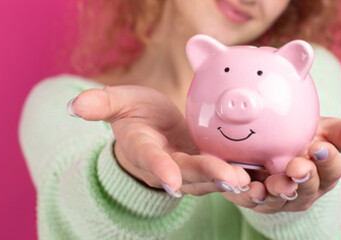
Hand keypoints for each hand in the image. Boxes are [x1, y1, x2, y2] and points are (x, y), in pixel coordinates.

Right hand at [68, 85, 250, 196]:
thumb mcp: (118, 103)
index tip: (170, 179)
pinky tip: (266, 175)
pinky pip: (228, 175)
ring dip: (230, 182)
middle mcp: (168, 167)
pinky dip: (246, 177)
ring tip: (250, 181)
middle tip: (229, 177)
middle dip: (208, 177)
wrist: (153, 132)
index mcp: (144, 150)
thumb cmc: (135, 115)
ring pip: (211, 180)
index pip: (152, 160)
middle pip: (189, 174)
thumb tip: (74, 105)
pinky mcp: (210, 169)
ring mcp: (190, 171)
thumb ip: (101, 104)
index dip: (161, 169)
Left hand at [220, 117, 340, 212]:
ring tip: (272, 182)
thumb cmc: (303, 138)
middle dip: (303, 179)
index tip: (322, 146)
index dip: (327, 160)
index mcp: (325, 174)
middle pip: (306, 189)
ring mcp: (278, 198)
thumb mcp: (327, 131)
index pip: (331, 170)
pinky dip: (242, 191)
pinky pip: (246, 198)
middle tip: (298, 167)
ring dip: (275, 190)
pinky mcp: (252, 199)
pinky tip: (240, 181)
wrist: (269, 144)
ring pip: (277, 198)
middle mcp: (304, 190)